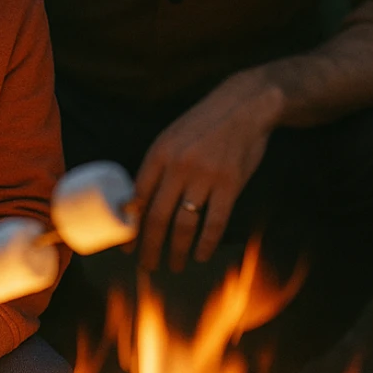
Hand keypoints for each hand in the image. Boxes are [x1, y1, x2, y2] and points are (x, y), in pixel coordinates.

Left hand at [134, 70, 283, 271]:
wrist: (244, 106)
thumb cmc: (204, 124)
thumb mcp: (172, 137)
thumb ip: (157, 166)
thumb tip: (139, 202)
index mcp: (159, 154)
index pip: (138, 198)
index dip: (131, 227)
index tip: (128, 247)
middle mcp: (178, 166)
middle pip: (157, 216)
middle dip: (149, 247)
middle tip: (147, 266)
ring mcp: (205, 176)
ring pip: (184, 224)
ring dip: (176, 250)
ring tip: (173, 265)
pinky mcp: (230, 185)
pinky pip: (214, 222)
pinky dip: (206, 243)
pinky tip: (200, 256)